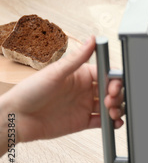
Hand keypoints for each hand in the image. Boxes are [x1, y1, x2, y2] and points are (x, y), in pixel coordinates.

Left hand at [0, 35, 123, 146]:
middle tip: (111, 101)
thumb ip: (77, 58)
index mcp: (80, 75)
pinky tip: (114, 122)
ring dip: (117, 109)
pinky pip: (102, 122)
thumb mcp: (55, 72)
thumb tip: (92, 39)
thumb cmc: (29, 92)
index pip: (105, 74)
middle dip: (117, 95)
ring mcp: (84, 106)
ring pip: (110, 106)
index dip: (114, 80)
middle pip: (111, 90)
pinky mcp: (82, 121)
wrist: (16, 119)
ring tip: (113, 113)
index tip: (114, 86)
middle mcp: (84, 90)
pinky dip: (112, 123)